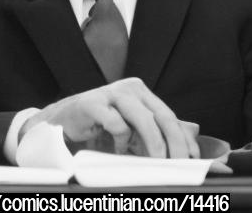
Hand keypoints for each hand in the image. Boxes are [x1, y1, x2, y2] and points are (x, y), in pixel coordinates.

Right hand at [20, 77, 199, 158]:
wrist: (58, 123)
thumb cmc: (97, 127)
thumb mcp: (129, 129)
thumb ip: (153, 133)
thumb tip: (187, 143)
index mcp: (141, 92)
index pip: (169, 115)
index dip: (183, 137)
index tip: (192, 157)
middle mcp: (129, 88)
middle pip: (161, 116)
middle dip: (173, 143)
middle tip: (178, 164)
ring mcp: (111, 93)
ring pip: (143, 119)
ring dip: (152, 144)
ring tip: (155, 160)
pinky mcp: (92, 103)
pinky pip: (116, 124)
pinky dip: (121, 141)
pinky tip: (117, 150)